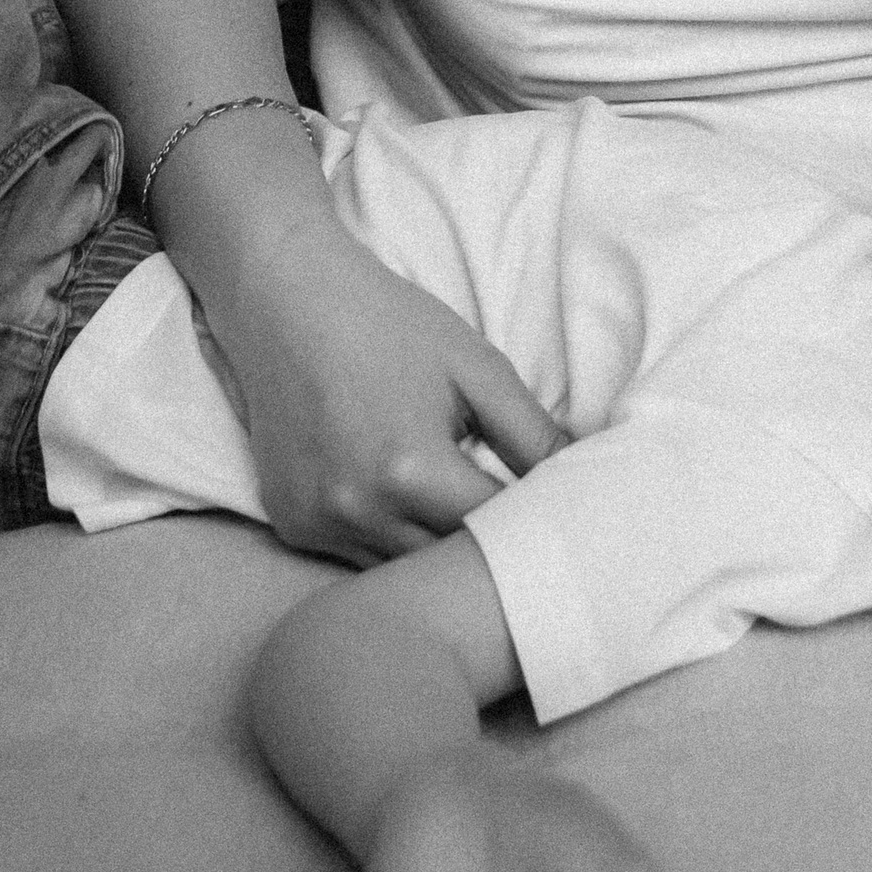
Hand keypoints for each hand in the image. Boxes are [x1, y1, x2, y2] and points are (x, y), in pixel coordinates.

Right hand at [216, 215, 567, 562]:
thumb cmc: (390, 324)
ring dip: (437, 552)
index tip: (554, 514)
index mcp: (411, 470)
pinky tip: (408, 506)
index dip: (531, 524)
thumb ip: (533, 434)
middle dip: (487, 546)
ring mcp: (318, 523)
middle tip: (516, 520)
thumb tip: (584, 479)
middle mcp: (358, 509)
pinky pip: (359, 557)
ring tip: (466, 513)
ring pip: (403, 570)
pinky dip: (390, 541)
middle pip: (448, 561)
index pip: (494, 529)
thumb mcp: (477, 368)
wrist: (287, 300)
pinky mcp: (292, 524)